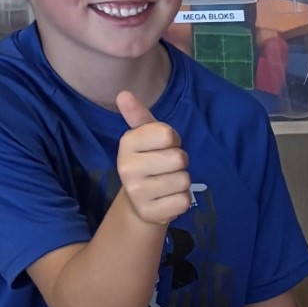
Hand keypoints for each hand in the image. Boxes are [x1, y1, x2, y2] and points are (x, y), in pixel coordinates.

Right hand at [115, 90, 193, 226]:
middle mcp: (127, 167)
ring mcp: (137, 192)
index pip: (167, 134)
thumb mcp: (145, 137)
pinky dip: (182, 199)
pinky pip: (184, 201)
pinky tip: (167, 198)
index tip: (163, 146)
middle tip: (166, 167)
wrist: (139, 201)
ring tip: (166, 182)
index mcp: (126, 143)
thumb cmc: (148, 161)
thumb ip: (139, 116)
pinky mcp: (150, 212)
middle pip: (179, 158)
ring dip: (182, 181)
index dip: (173, 140)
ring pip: (184, 180)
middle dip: (179, 163)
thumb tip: (123, 94)